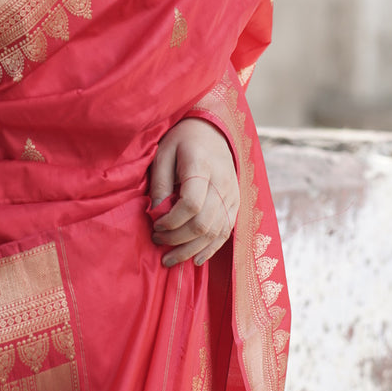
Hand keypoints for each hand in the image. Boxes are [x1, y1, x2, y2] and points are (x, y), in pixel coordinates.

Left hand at [149, 117, 238, 266]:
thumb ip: (159, 182)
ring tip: (169, 258)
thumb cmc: (182, 140)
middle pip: (203, 223)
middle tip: (157, 241)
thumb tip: (155, 212)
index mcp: (202, 166)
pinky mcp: (236, 203)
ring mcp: (232, 195)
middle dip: (177, 239)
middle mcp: (222, 183)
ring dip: (191, 250)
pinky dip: (210, 249)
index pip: (191, 204)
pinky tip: (195, 259)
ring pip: (215, 232)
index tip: (155, 225)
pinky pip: (226, 232)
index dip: (172, 221)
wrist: (213, 130)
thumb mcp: (163, 152)